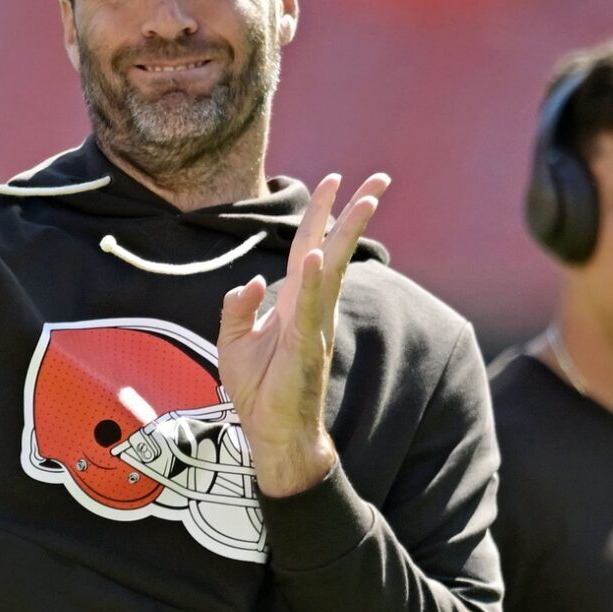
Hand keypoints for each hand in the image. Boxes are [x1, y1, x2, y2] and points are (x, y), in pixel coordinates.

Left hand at [218, 171, 389, 497]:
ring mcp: (314, 322)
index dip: (320, 213)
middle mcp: (310, 305)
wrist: (273, 434)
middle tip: (379, 177)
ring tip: (366, 199)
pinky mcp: (307, 344)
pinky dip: (313, 280)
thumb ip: (238, 307)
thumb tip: (253, 280)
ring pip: (334, 267)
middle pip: (333, 246)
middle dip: (353, 210)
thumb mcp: (233, 341)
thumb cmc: (258, 392)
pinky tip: (318, 255)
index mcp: (293, 301)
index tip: (336, 180)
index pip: (309, 246)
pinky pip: (311, 305)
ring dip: (348, 232)